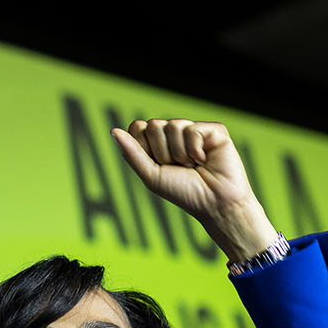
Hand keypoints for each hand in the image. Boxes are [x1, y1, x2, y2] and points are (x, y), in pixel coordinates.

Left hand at [111, 120, 277, 260]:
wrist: (215, 203)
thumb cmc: (182, 192)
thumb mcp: (151, 175)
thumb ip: (132, 153)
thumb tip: (113, 130)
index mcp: (157, 142)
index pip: (137, 127)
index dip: (143, 146)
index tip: (157, 165)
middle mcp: (175, 133)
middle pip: (153, 125)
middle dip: (162, 152)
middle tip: (178, 167)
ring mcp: (194, 130)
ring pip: (173, 126)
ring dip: (179, 153)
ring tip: (192, 165)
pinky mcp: (214, 130)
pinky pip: (193, 129)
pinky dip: (195, 150)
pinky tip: (205, 159)